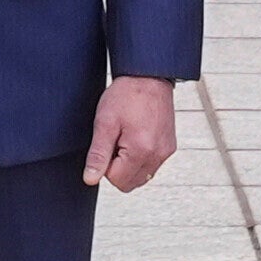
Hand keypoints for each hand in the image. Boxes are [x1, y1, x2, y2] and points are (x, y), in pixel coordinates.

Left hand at [86, 73, 178, 194]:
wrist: (149, 76)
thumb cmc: (127, 95)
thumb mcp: (104, 123)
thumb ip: (98, 155)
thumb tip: (91, 179)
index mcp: (141, 150)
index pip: (116, 180)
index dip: (105, 165)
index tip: (107, 143)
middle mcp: (158, 155)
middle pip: (129, 183)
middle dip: (117, 168)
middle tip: (115, 141)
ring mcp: (165, 152)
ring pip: (141, 177)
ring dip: (129, 164)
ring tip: (125, 137)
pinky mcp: (169, 147)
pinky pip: (151, 166)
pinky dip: (140, 158)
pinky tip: (136, 137)